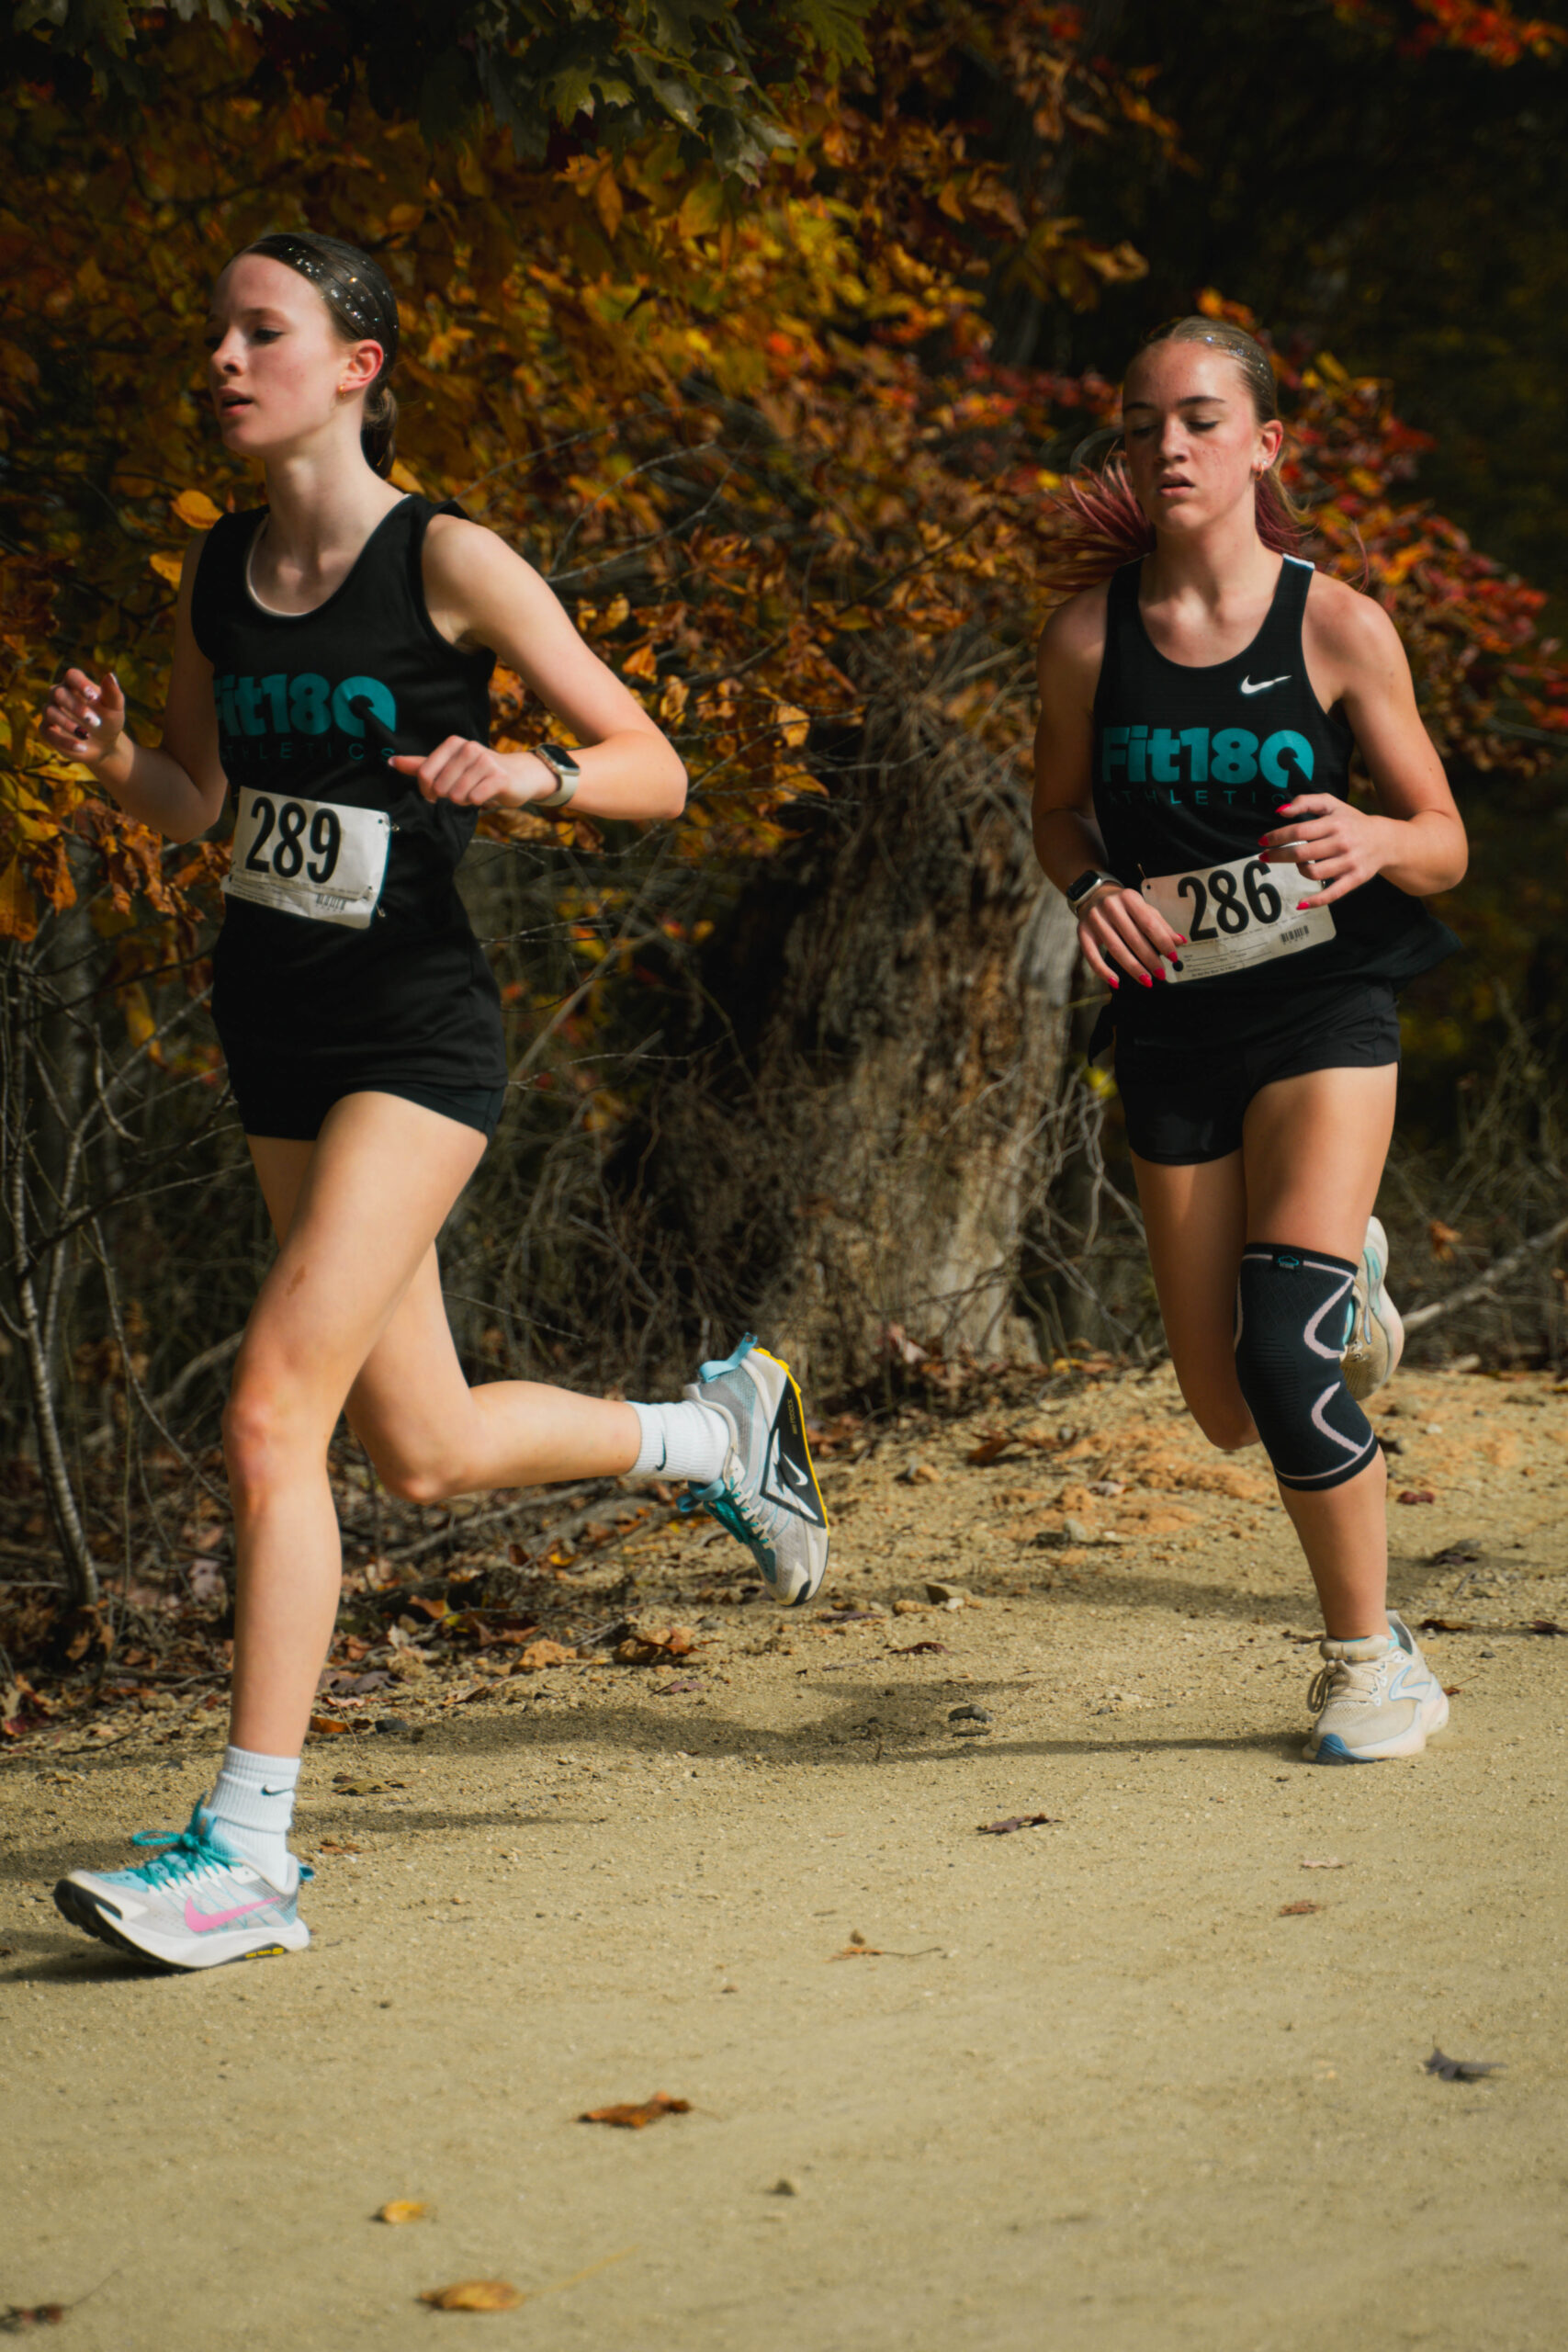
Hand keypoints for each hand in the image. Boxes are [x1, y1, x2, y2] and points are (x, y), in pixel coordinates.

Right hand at [41, 668, 125, 771]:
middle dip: (76, 708)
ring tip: (86, 735)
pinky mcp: (48, 730)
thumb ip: (113, 693)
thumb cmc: (109, 721)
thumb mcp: (115, 709)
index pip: (71, 675)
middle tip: (96, 722)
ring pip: (49, 711)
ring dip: (68, 724)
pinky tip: (81, 748)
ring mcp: (51, 712)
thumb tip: (110, 675)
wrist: (105, 745)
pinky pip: (48, 732)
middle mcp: (59, 695)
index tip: (93, 697)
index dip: (79, 683)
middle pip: (58, 693)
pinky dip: (65, 741)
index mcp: (75, 685)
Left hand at [388, 739, 554, 809]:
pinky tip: (486, 794)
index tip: (435, 794)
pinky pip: (474, 799)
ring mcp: (485, 761)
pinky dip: (476, 803)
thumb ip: (421, 765)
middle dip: (450, 796)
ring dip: (464, 801)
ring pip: (457, 795)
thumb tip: (391, 762)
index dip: (427, 791)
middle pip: (440, 788)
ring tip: (476, 791)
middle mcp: (468, 748)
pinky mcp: (498, 777)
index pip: (424, 774)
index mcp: (453, 743)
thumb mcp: (449, 765)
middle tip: (464, 789)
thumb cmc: (480, 772)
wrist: (519, 775)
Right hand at [1075, 883, 1184, 990]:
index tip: (1173, 958)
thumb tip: (1179, 942)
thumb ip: (1160, 925)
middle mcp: (1110, 907)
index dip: (1162, 941)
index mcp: (1129, 898)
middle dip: (1149, 958)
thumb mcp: (1143, 909)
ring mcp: (1094, 919)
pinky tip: (1116, 982)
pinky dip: (1103, 971)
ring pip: (1115, 948)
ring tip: (1146, 981)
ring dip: (1132, 968)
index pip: (1148, 923)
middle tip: (1161, 974)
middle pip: (1133, 938)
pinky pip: (1091, 956)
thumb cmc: (1124, 906)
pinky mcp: (1082, 932)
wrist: (1093, 895)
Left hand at [1259, 795, 1392, 908]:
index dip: (1277, 837)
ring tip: (1297, 864)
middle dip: (1278, 855)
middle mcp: (1342, 842)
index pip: (1298, 830)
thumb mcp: (1332, 804)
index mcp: (1334, 823)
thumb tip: (1280, 811)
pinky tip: (1300, 903)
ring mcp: (1349, 862)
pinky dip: (1315, 901)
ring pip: (1313, 873)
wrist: (1385, 840)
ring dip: (1299, 870)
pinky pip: (1332, 893)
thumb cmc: (1351, 821)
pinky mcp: (1354, 879)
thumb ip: (1306, 802)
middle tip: (1265, 856)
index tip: (1262, 841)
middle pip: (1301, 853)